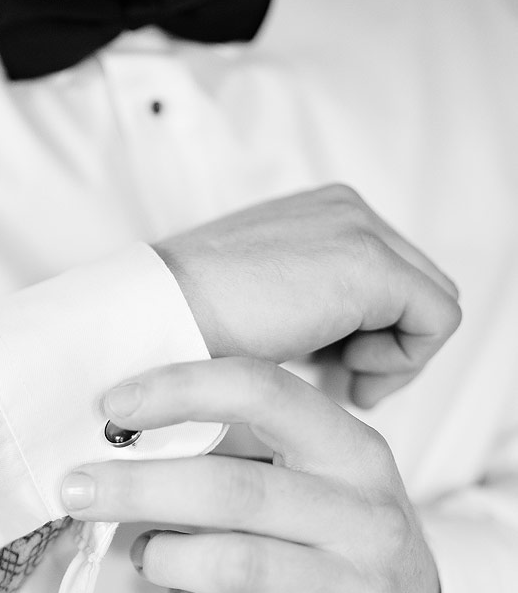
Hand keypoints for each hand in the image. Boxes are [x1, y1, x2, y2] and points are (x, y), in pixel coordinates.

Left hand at [61, 358, 442, 592]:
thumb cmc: (339, 535)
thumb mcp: (319, 474)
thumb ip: (243, 448)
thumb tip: (124, 430)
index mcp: (354, 453)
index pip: (264, 393)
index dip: (182, 390)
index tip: (115, 405)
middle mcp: (366, 517)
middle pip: (230, 490)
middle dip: (136, 488)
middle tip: (76, 489)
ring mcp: (359, 592)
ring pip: (228, 565)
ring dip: (163, 557)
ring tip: (149, 554)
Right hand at [156, 184, 460, 407]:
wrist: (157, 317)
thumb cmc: (191, 325)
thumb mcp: (263, 308)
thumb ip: (309, 310)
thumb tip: (347, 350)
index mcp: (319, 213)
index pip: (389, 276)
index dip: (368, 335)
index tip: (327, 371)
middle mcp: (346, 208)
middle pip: (417, 288)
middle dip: (385, 346)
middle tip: (339, 385)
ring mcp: (360, 228)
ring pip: (431, 305)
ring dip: (391, 356)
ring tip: (338, 381)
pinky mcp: (370, 264)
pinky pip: (437, 320)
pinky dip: (403, 363)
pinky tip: (347, 378)